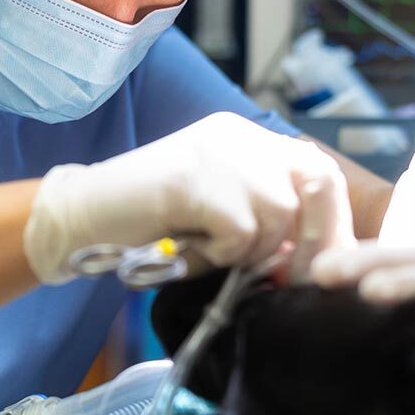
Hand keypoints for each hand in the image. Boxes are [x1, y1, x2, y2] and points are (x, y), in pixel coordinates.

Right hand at [23, 111, 352, 284]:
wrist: (84, 215)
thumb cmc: (151, 222)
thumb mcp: (220, 211)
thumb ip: (264, 219)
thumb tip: (311, 260)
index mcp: (248, 139)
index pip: (320, 172)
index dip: (331, 224)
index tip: (317, 268)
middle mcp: (241, 136)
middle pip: (318, 182)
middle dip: (314, 240)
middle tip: (284, 278)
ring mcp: (220, 153)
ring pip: (280, 216)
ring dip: (250, 253)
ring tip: (208, 253)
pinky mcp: (199, 178)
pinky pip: (240, 234)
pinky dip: (217, 256)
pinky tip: (187, 249)